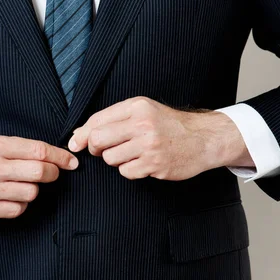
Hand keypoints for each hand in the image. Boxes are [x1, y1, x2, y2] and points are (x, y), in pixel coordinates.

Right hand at [0, 135, 78, 217]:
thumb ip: (20, 148)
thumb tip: (54, 156)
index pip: (38, 150)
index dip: (59, 156)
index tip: (71, 161)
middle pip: (39, 172)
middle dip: (53, 173)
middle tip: (54, 173)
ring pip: (31, 193)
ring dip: (33, 189)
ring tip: (23, 184)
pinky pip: (17, 210)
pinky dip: (20, 205)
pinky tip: (12, 197)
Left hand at [67, 96, 253, 180]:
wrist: (203, 138)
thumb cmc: (169, 124)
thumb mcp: (144, 110)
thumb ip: (114, 118)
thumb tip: (79, 134)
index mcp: (137, 107)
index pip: (98, 120)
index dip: (83, 134)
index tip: (76, 143)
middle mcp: (142, 124)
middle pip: (99, 139)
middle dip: (94, 148)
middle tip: (101, 150)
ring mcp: (149, 146)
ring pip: (110, 158)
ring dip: (115, 159)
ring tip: (130, 153)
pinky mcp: (155, 165)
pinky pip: (126, 172)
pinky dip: (129, 170)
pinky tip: (142, 162)